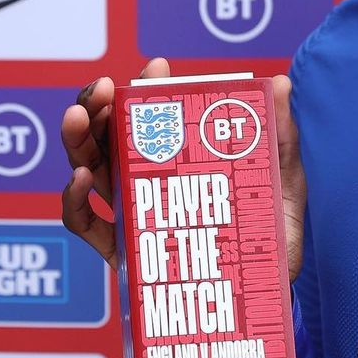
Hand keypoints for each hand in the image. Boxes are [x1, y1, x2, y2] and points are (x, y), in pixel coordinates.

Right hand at [60, 58, 306, 280]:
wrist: (270, 289)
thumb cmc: (271, 230)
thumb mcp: (281, 179)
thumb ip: (280, 135)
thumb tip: (279, 82)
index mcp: (181, 156)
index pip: (154, 114)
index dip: (144, 88)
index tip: (154, 67)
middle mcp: (149, 179)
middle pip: (108, 136)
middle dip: (96, 107)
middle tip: (98, 91)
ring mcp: (133, 213)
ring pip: (90, 169)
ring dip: (77, 142)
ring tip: (77, 120)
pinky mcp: (123, 253)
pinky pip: (86, 225)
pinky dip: (75, 201)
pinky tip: (81, 181)